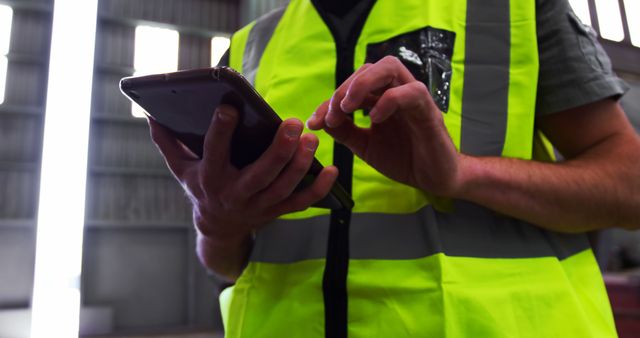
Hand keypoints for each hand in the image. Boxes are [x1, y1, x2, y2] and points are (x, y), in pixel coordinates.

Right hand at [149, 105, 337, 244]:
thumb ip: (168, 143)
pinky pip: (301, 203)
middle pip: (260, 174)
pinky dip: (319, 189)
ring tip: (311, 139)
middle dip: (279, 150)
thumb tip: (152, 116)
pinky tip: (333, 170)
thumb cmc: (200, 187)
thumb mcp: (180, 168)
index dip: (221, 131)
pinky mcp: (276, 212)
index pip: (214, 152)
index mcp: (210, 178)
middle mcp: (235, 194)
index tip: (229, 107)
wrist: (217, 228)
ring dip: (300, 164)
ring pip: (283, 187)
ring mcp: (258, 206)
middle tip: (294, 123)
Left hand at [307, 56, 462, 196]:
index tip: (315, 122)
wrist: (435, 178)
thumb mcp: (365, 146)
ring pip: (390, 67)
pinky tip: (374, 119)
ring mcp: (414, 98)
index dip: (330, 100)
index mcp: (382, 98)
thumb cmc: (405, 158)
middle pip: (371, 67)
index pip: (353, 84)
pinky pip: (411, 92)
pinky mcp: (429, 111)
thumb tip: (322, 120)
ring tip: (348, 107)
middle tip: (332, 113)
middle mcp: (397, 92)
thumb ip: (345, 132)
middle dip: (345, 86)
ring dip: (363, 83)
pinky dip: (389, 101)